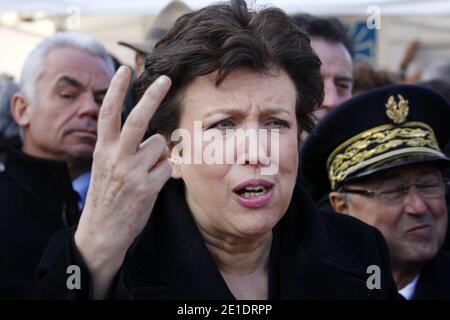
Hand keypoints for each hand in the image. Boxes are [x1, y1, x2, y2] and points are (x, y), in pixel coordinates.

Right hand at [74, 66, 171, 297]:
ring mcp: (132, 172)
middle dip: (152, 96)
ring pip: (160, 145)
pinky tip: (152, 185)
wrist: (102, 231)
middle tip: (166, 79)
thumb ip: (123, 148)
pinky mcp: (147, 187)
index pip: (108, 113)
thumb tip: (156, 135)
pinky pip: (168, 167)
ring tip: (148, 171)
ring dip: (161, 154)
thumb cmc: (107, 196)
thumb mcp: (105, 167)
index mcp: (103, 150)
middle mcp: (116, 157)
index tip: (124, 69)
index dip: (115, 89)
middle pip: (138, 119)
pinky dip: (165, 172)